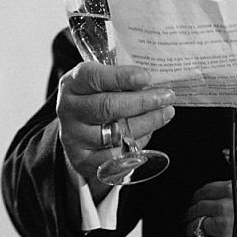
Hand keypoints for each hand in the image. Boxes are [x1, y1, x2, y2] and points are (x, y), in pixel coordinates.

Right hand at [56, 62, 175, 188]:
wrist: (79, 131)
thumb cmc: (99, 98)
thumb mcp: (104, 82)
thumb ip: (122, 80)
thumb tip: (155, 83)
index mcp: (73, 84)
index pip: (93, 77)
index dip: (121, 77)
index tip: (146, 77)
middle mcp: (68, 109)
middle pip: (107, 107)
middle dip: (142, 101)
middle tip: (167, 97)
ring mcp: (73, 136)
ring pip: (115, 132)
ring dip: (146, 123)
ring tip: (166, 113)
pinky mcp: (82, 160)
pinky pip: (116, 156)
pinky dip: (136, 144)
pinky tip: (149, 133)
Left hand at [185, 161, 236, 236]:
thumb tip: (228, 156)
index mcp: (234, 189)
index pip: (206, 190)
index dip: (198, 195)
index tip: (197, 199)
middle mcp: (225, 207)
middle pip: (197, 208)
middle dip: (190, 211)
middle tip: (189, 214)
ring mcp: (225, 228)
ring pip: (196, 227)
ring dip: (189, 228)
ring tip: (189, 230)